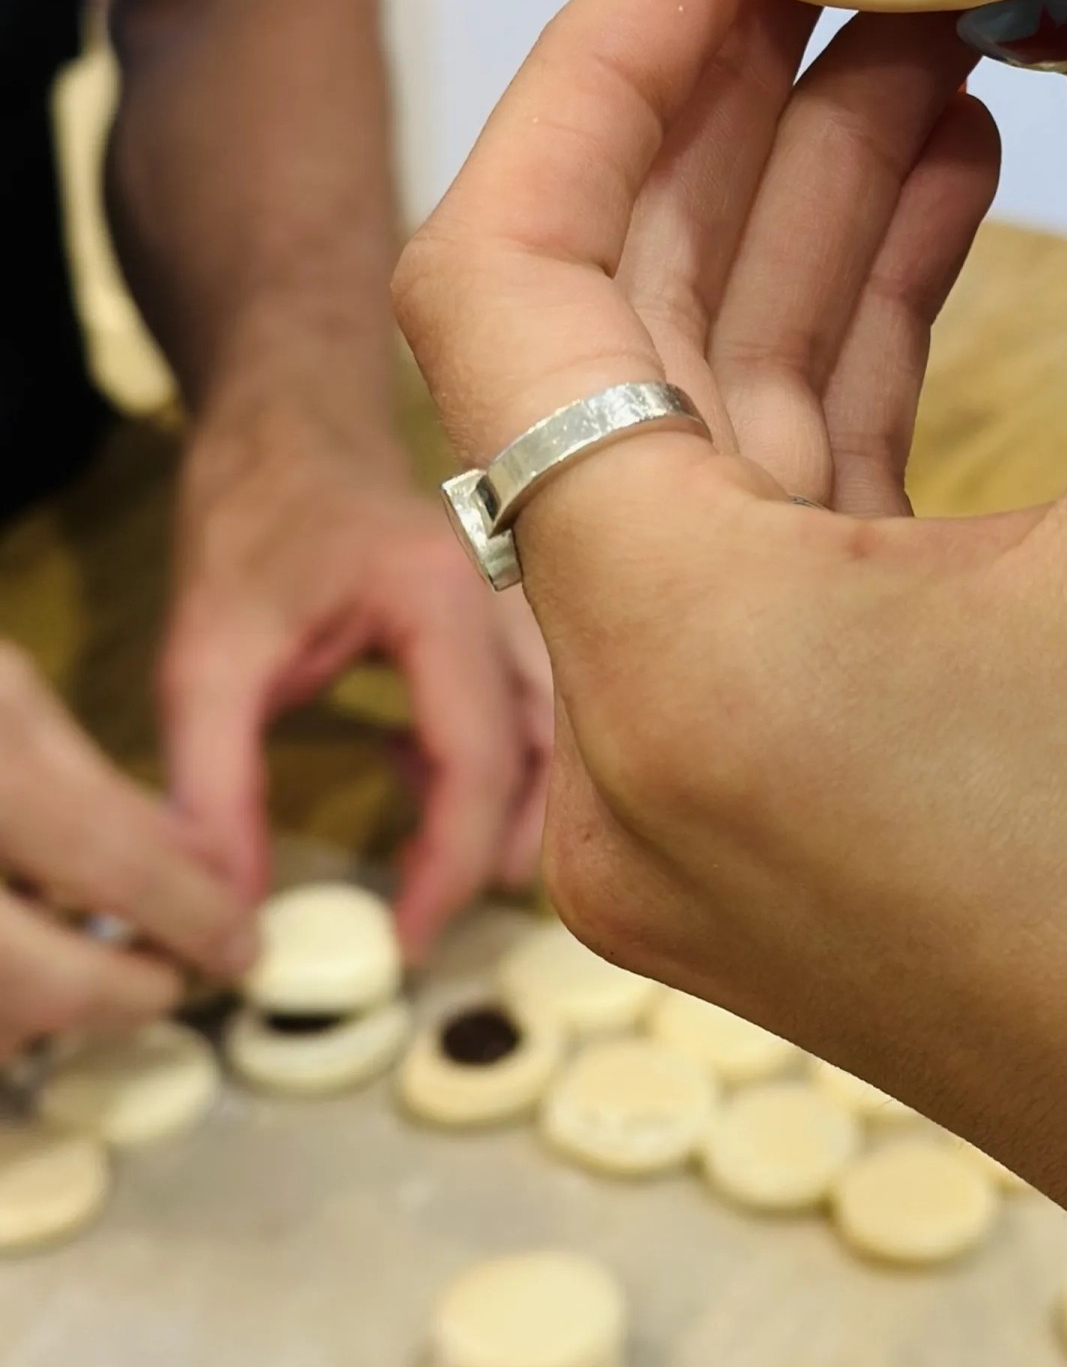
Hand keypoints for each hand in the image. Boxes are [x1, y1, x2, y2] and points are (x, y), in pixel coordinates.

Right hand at [0, 642, 253, 1058]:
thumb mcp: (3, 692)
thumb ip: (95, 786)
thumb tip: (196, 868)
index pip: (115, 866)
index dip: (194, 917)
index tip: (241, 946)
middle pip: (45, 986)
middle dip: (126, 995)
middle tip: (163, 980)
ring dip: (37, 1018)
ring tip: (71, 969)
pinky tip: (11, 970)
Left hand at [162, 413, 548, 952]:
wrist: (289, 426)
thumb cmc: (254, 515)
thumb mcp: (205, 657)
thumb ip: (213, 784)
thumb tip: (224, 906)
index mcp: (446, 600)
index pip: (482, 758)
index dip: (453, 866)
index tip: (404, 940)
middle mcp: (512, 600)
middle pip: (554, 756)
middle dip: (508, 851)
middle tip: (435, 924)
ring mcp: (525, 606)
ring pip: (560, 739)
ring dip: (512, 814)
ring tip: (440, 878)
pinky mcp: (513, 620)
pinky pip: (538, 713)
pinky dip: (495, 770)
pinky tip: (418, 780)